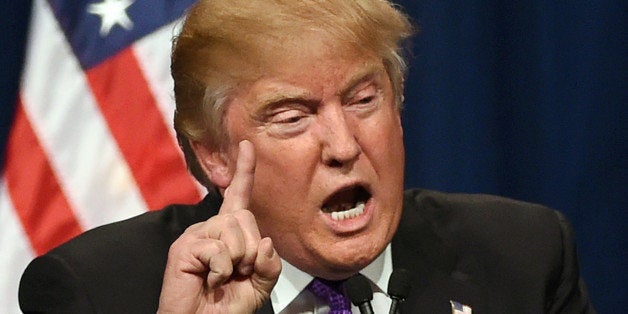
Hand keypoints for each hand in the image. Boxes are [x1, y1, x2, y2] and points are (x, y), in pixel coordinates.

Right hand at [158, 140, 281, 312]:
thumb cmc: (225, 305)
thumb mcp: (260, 284)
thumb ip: (270, 263)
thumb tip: (263, 242)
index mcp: (229, 233)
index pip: (239, 196)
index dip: (245, 171)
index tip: (248, 145)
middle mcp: (211, 228)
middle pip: (244, 217)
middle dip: (250, 250)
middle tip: (238, 272)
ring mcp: (196, 235)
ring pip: (233, 230)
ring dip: (238, 260)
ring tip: (223, 276)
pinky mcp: (184, 247)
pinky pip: (219, 249)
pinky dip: (222, 270)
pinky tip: (211, 280)